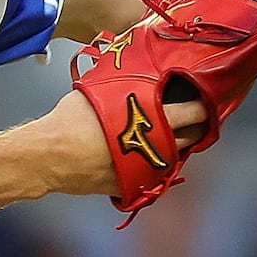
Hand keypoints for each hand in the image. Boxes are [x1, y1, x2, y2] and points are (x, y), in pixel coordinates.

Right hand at [34, 91, 207, 196]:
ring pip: (174, 158)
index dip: (202, 107)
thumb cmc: (69, 119)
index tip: (207, 101)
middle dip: (197, 128)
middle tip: (199, 119)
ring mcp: (143, 169)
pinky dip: (157, 164)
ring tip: (179, 135)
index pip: (189, 112)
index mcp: (146, 118)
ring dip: (180, 146)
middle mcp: (151, 146)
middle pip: (189, 138)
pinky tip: (153, 154)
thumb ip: (121, 85)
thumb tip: (130, 70)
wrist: (48, 156)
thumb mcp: (97, 91)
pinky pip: (154, 175)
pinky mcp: (131, 185)